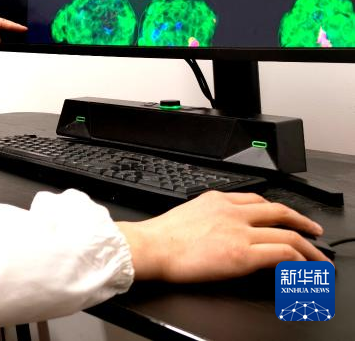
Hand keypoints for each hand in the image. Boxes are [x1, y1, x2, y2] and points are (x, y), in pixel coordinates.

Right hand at [116, 191, 329, 282]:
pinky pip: (282, 254)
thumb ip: (209, 219)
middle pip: (279, 211)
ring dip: (308, 248)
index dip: (276, 211)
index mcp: (217, 200)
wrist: (151, 247)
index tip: (284, 218)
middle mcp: (232, 211)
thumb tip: (221, 234)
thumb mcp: (188, 216)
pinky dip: (297, 261)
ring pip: (288, 234)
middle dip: (301, 221)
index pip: (256, 200)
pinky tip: (301, 268)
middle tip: (313, 231)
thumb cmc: (160, 238)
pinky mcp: (244, 254)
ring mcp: (240, 232)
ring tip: (317, 259)